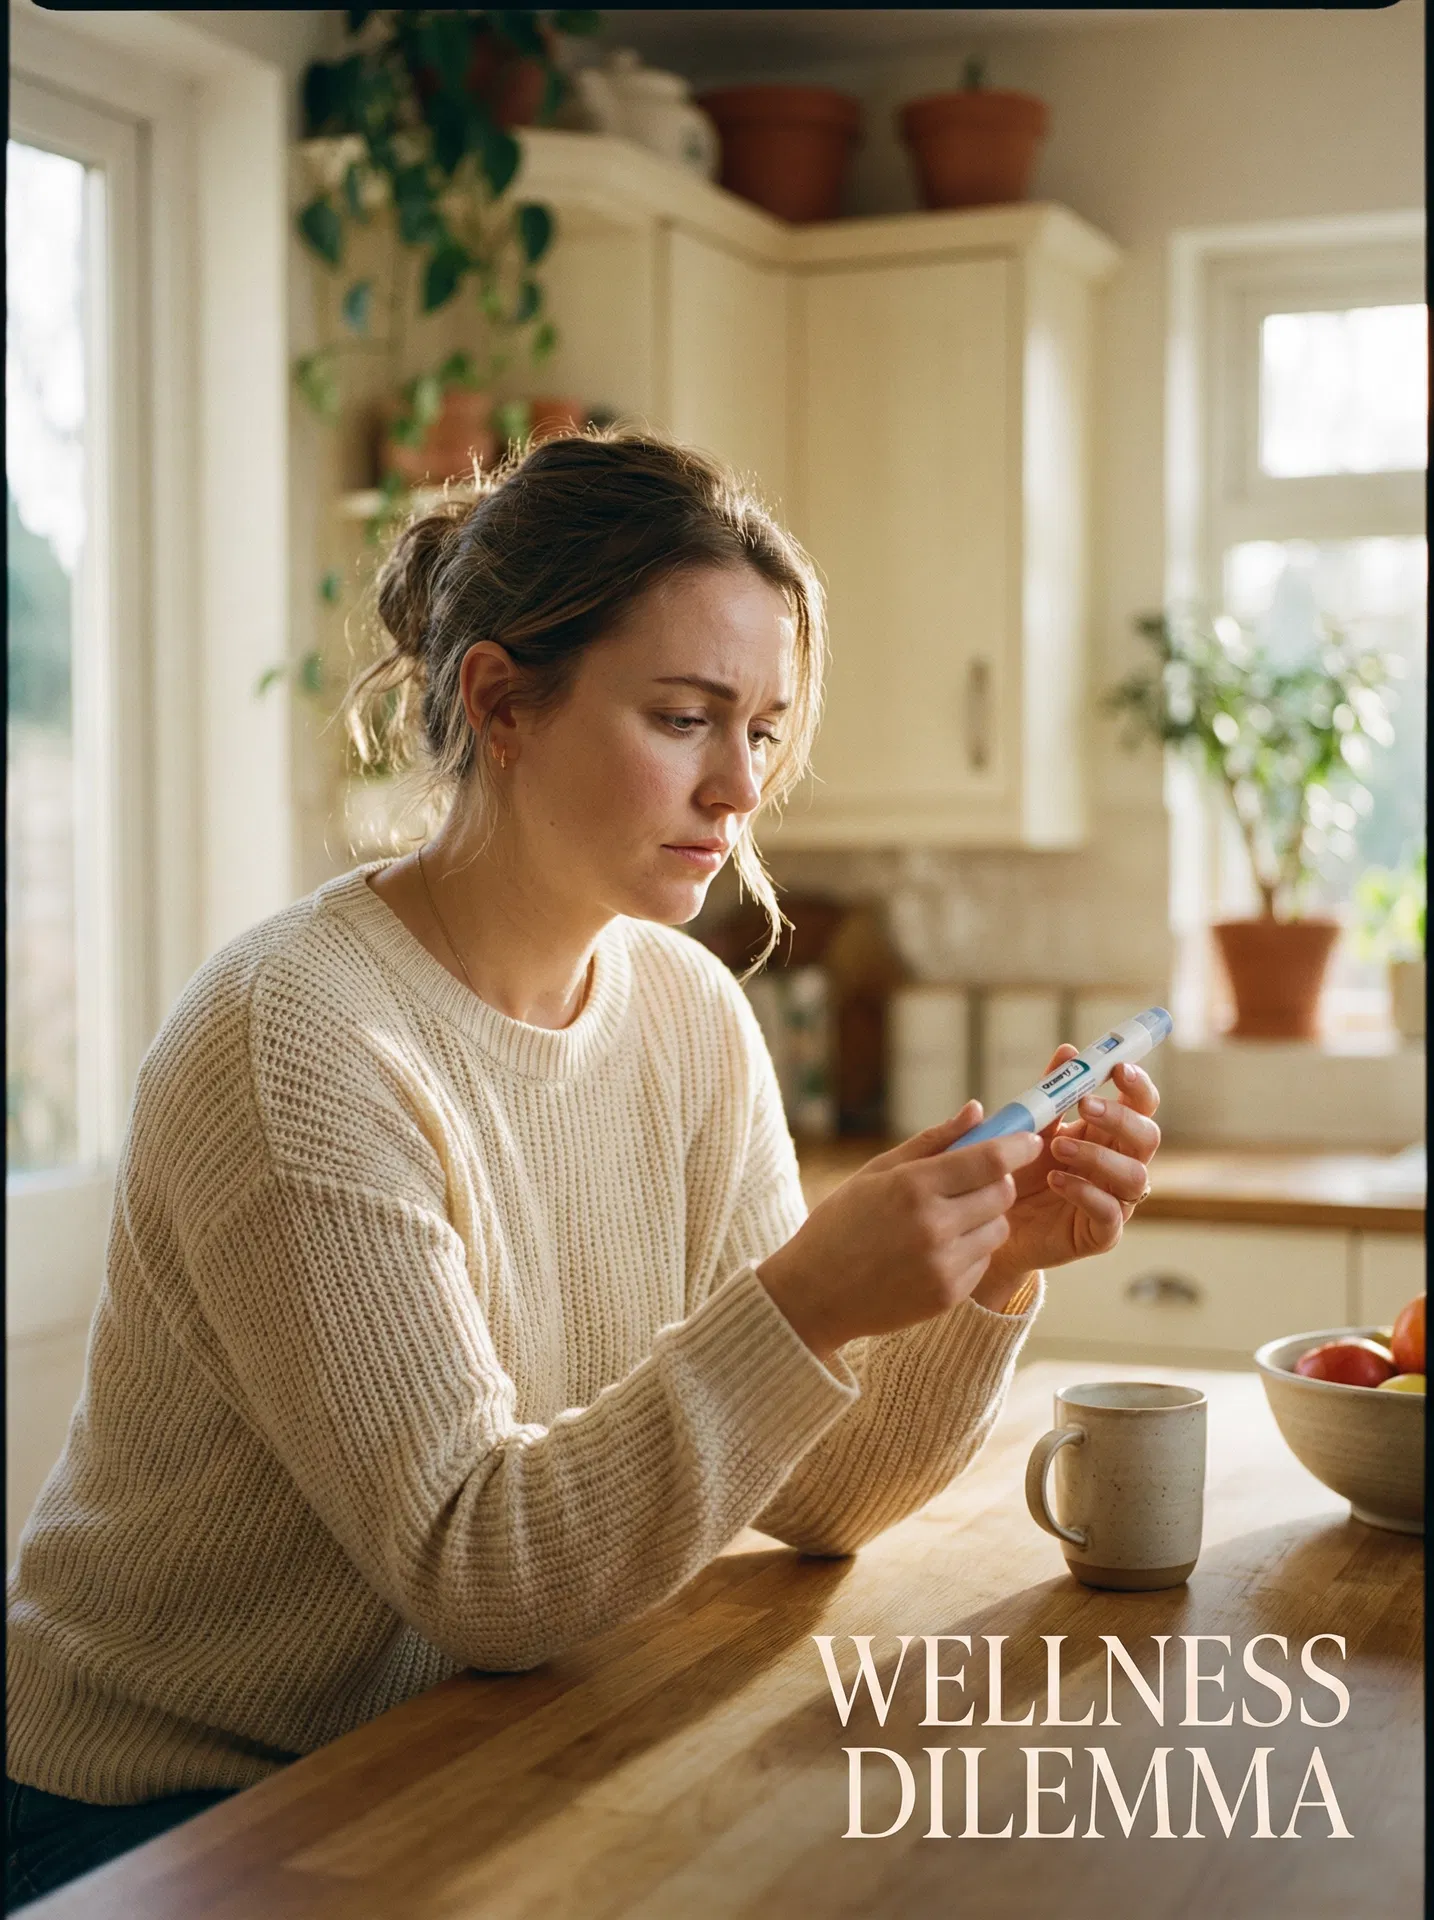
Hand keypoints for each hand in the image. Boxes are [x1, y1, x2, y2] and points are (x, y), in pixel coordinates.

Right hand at [756, 1104, 1042, 1362]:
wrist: (814, 1294)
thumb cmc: (841, 1224)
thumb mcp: (876, 1172)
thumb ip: (932, 1141)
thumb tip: (977, 1110)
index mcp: (912, 1187)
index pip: (989, 1160)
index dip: (1018, 1146)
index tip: (1030, 1140)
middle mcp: (933, 1225)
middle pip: (1002, 1193)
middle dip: (999, 1180)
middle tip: (976, 1180)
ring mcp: (943, 1264)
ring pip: (999, 1228)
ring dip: (986, 1217)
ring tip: (949, 1219)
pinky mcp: (949, 1294)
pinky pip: (984, 1260)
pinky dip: (971, 1250)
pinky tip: (935, 1250)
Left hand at [979, 1046, 1161, 1291]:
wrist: (988, 1222)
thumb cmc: (1013, 1171)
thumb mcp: (1028, 1126)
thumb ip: (1049, 1093)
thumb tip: (1068, 1051)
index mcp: (1106, 1133)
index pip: (1140, 1104)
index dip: (1138, 1085)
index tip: (1118, 1068)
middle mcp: (1118, 1164)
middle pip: (1148, 1136)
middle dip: (1121, 1117)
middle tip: (1086, 1105)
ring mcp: (1114, 1200)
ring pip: (1136, 1175)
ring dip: (1098, 1155)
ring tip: (1056, 1147)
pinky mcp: (1100, 1233)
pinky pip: (1110, 1213)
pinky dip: (1085, 1192)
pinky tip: (1055, 1180)